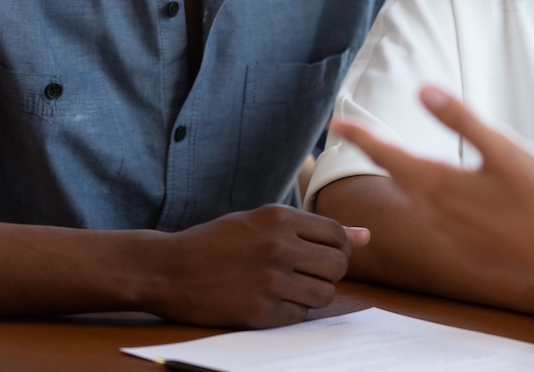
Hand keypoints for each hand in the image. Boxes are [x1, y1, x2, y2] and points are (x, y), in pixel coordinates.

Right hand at [141, 204, 364, 327]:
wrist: (167, 269)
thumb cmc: (218, 242)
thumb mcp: (263, 222)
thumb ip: (314, 228)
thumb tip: (366, 236)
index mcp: (280, 218)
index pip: (338, 235)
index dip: (338, 248)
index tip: (321, 255)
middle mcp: (279, 247)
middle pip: (338, 265)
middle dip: (329, 272)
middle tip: (306, 274)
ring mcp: (270, 281)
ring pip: (325, 294)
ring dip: (314, 295)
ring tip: (289, 288)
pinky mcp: (259, 312)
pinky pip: (300, 316)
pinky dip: (292, 313)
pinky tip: (270, 302)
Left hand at [329, 85, 533, 287]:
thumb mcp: (504, 149)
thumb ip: (461, 120)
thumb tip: (423, 90)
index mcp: (439, 183)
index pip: (386, 155)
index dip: (360, 137)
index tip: (336, 124)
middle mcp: (434, 213)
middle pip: (399, 178)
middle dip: (383, 156)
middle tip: (365, 137)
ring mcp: (447, 237)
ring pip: (420, 201)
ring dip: (414, 180)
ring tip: (412, 162)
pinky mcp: (464, 252)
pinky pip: (442, 223)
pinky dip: (441, 205)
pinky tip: (464, 200)